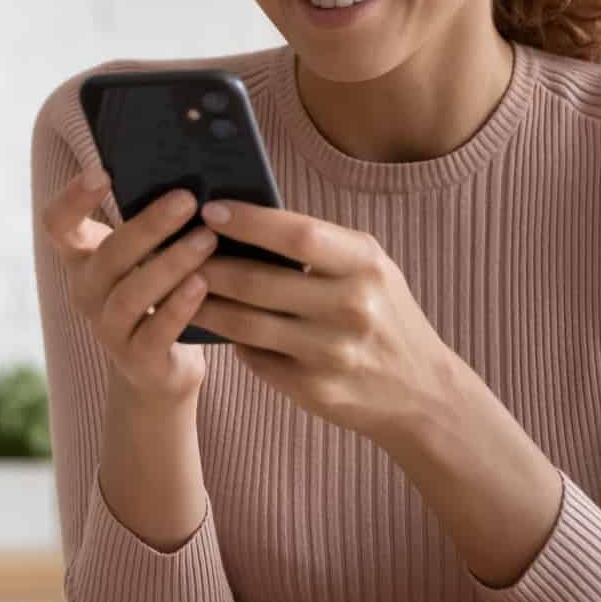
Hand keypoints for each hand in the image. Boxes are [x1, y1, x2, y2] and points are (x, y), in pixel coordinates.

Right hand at [38, 167, 219, 402]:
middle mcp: (87, 292)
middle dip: (148, 225)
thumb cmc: (158, 293)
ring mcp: (108, 328)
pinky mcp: (138, 359)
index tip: (103, 172)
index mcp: (83, 258)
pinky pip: (155, 331)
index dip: (73, 198)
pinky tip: (202, 283)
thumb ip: (153, 221)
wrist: (160, 369)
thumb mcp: (147, 255)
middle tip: (187, 199)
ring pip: (131, 294)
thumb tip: (193, 172)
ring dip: (171, 264)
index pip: (58, 224)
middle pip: (108, 255)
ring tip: (207, 239)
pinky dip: (179, 306)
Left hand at [188, 200, 457, 446]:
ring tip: (182, 288)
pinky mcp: (314, 389)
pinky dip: (232, 340)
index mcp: (367, 267)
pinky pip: (255, 358)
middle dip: (210, 266)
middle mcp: (352, 309)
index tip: (209, 210)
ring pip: (246, 325)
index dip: (249, 221)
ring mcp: (332, 354)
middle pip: (259, 282)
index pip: (298, 235)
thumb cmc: (386, 315)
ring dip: (206, 305)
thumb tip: (244, 222)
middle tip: (178, 252)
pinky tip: (215, 325)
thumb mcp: (372, 269)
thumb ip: (322, 247)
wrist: (422, 391)